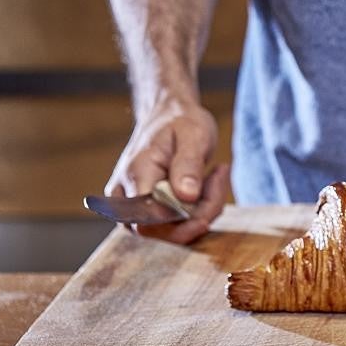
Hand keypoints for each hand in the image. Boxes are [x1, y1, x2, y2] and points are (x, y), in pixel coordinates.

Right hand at [103, 93, 229, 243]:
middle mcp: (127, 196)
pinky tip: (209, 183)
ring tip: (215, 175)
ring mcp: (134, 206)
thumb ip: (187, 166)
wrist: (168, 115)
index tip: (213, 198)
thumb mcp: (192, 135)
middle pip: (162, 230)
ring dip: (203, 210)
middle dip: (201, 213)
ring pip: (172, 230)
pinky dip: (199, 209)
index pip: (150, 220)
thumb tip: (185, 198)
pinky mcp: (147, 211)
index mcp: (137, 175)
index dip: (183, 222)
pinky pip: (176, 224)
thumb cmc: (179, 122)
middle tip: (219, 178)